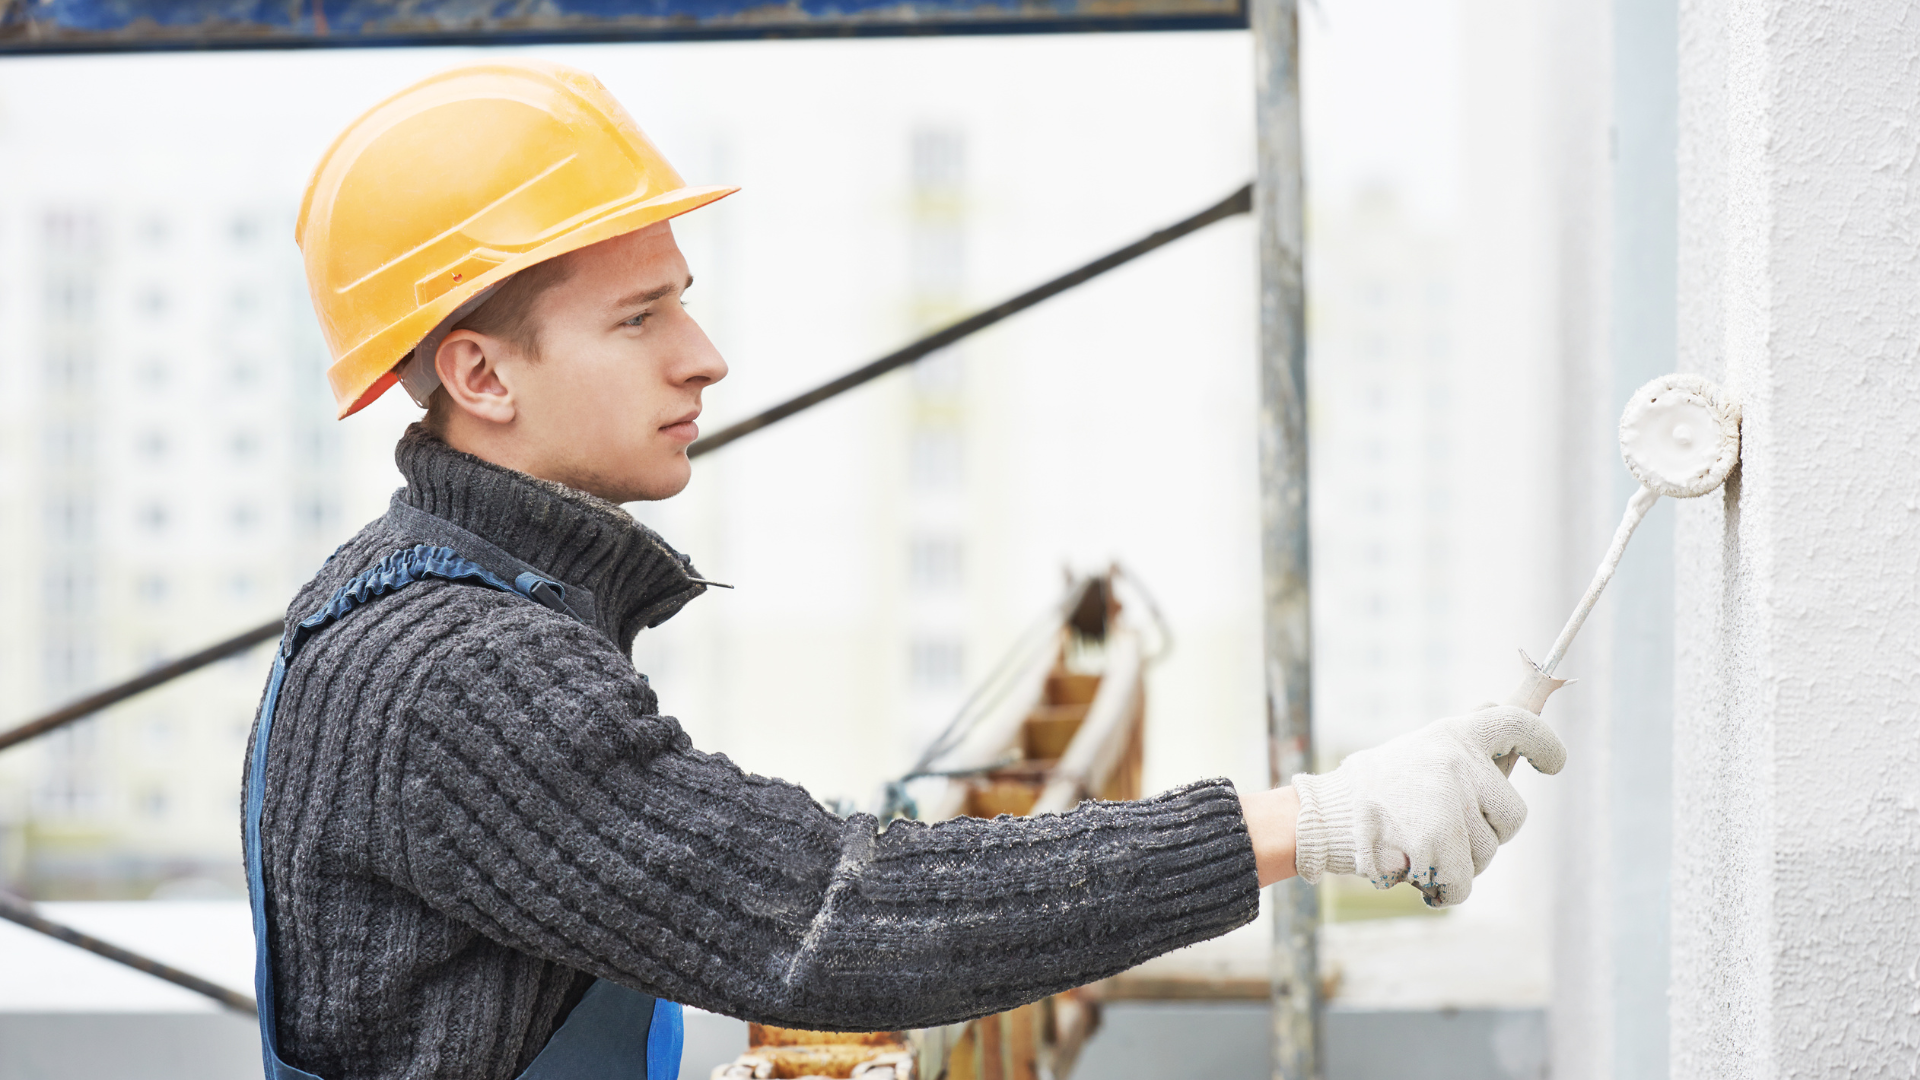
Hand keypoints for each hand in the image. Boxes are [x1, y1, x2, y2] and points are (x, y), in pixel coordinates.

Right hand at [1290, 706, 1565, 906]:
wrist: (1323, 817)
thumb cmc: (1376, 787)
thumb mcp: (1420, 749)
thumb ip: (1462, 743)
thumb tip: (1500, 706)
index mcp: (1454, 735)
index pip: (1518, 726)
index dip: (1546, 745)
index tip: (1553, 765)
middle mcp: (1457, 764)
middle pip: (1513, 816)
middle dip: (1490, 834)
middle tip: (1448, 832)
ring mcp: (1448, 804)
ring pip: (1488, 854)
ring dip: (1460, 863)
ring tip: (1419, 847)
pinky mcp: (1435, 845)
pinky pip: (1464, 884)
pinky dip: (1446, 889)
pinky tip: (1418, 875)